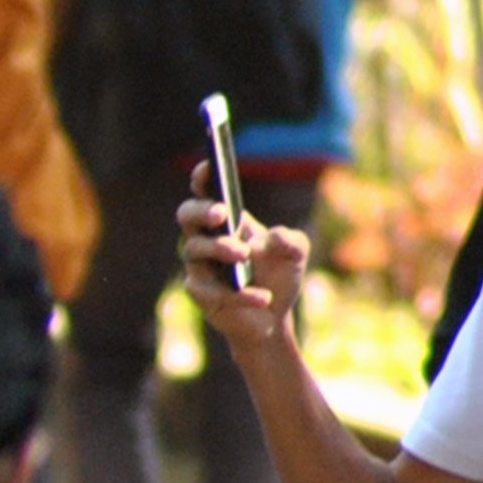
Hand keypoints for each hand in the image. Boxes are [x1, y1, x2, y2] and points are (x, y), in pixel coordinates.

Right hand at [178, 171, 309, 351]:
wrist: (273, 315)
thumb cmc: (279, 275)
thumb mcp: (296, 253)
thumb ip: (291, 240)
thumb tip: (274, 237)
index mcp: (228, 221)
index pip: (207, 192)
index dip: (203, 178)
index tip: (209, 167)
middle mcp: (207, 238)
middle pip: (186, 214)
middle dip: (201, 211)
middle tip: (222, 215)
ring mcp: (199, 266)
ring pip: (193, 250)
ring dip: (219, 249)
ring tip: (244, 255)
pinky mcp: (201, 293)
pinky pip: (211, 290)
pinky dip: (240, 294)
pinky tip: (263, 297)